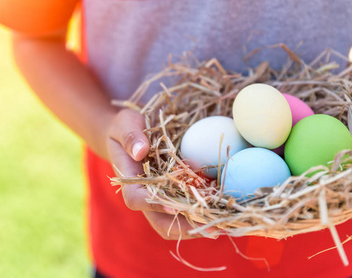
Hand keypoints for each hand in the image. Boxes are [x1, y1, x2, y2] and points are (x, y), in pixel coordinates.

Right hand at [107, 109, 216, 239]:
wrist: (132, 132)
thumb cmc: (126, 126)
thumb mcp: (125, 123)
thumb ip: (130, 136)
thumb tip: (140, 151)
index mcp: (130, 179)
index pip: (135, 199)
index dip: (154, 205)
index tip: (174, 208)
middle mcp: (145, 194)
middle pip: (159, 222)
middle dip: (184, 227)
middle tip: (211, 229)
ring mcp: (161, 196)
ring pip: (177, 221)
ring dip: (199, 224)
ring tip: (225, 221)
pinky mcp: (176, 191)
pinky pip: (190, 206)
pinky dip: (206, 208)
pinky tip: (226, 205)